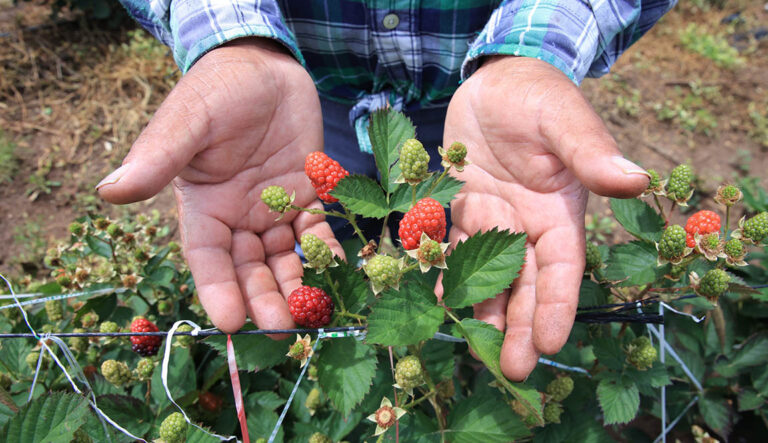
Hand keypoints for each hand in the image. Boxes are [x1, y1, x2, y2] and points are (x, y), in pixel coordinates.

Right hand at [97, 39, 342, 332]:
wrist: (263, 68)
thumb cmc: (216, 91)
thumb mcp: (187, 123)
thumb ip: (157, 158)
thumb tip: (109, 191)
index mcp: (203, 208)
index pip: (208, 259)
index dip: (217, 290)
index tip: (229, 322)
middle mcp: (238, 217)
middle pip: (249, 268)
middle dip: (264, 298)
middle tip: (282, 327)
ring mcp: (274, 209)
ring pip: (284, 258)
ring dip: (297, 285)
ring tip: (312, 313)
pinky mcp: (306, 196)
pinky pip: (317, 231)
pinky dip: (326, 253)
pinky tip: (338, 272)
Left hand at [444, 57, 648, 379]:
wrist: (495, 83)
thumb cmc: (537, 97)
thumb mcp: (564, 119)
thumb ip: (589, 151)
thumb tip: (633, 180)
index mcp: (560, 213)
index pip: (562, 269)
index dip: (556, 305)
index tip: (549, 342)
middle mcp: (528, 226)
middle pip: (524, 284)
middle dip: (519, 325)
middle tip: (512, 369)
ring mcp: (493, 221)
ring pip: (487, 274)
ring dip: (481, 309)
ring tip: (472, 345)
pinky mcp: (461, 210)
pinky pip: (451, 248)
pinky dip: (443, 273)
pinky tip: (435, 299)